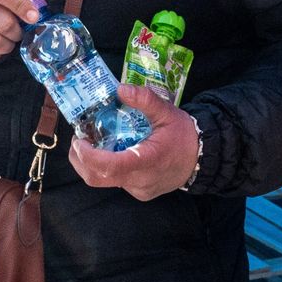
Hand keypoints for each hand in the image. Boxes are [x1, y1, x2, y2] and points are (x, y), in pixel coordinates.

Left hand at [67, 84, 199, 201]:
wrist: (202, 158)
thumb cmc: (184, 135)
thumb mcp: (167, 112)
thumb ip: (145, 100)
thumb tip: (121, 89)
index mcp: (147, 161)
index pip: (109, 167)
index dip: (88, 156)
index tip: (79, 140)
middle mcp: (140, 181)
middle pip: (97, 178)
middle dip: (80, 160)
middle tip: (79, 139)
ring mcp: (139, 190)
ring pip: (104, 182)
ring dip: (92, 163)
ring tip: (92, 142)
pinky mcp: (139, 192)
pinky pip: (116, 182)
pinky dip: (107, 168)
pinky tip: (112, 151)